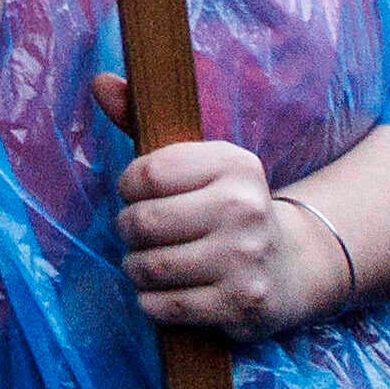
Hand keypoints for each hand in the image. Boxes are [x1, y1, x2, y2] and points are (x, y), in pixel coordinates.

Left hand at [107, 131, 295, 334]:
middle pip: (143, 222)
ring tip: (148, 263)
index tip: (137, 194)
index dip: (128, 187)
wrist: (289, 268)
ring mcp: (245, 259)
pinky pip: (165, 307)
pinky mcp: (241, 304)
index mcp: (234, 164)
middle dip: (128, 231)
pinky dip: (151, 303)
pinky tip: (163, 292)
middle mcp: (245, 208)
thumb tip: (100, 81)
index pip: (146, 173)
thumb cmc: (224, 207)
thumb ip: (142, 120)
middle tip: (139, 234)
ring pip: (150, 267)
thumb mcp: (196, 162)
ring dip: (136, 269)